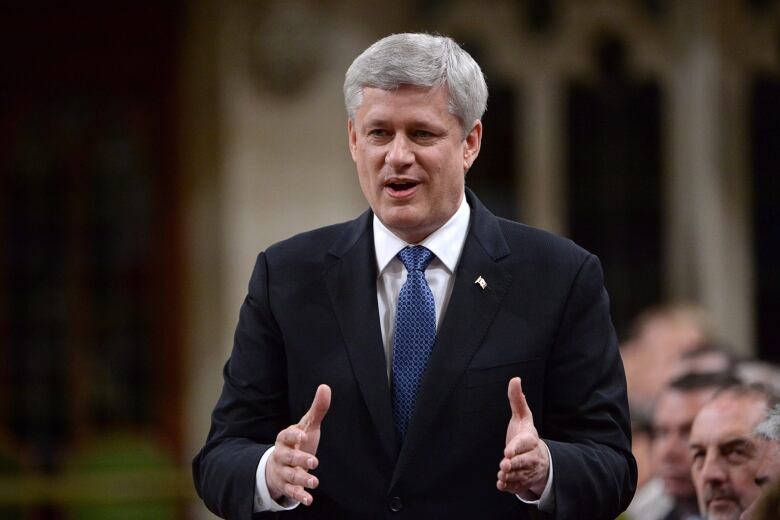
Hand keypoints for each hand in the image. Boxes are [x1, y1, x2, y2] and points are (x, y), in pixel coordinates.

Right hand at [266, 384, 330, 505]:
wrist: (280, 465)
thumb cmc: (298, 442)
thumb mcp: (307, 427)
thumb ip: (317, 409)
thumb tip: (325, 386)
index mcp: (285, 438)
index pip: (286, 436)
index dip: (293, 436)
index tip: (302, 435)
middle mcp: (281, 455)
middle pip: (288, 457)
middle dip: (300, 459)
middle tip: (314, 461)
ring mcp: (282, 471)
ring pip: (290, 475)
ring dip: (302, 479)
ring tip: (315, 481)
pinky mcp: (285, 486)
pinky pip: (290, 492)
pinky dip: (299, 495)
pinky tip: (309, 499)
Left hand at [496, 377, 549, 497]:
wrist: (537, 457)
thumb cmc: (525, 433)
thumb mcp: (523, 416)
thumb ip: (517, 400)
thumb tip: (515, 378)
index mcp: (531, 439)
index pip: (525, 443)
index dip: (516, 448)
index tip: (507, 452)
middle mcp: (532, 456)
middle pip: (524, 462)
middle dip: (514, 465)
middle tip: (504, 465)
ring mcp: (528, 470)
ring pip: (520, 475)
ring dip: (510, 476)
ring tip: (501, 475)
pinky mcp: (523, 481)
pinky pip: (517, 486)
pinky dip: (509, 487)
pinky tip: (501, 485)